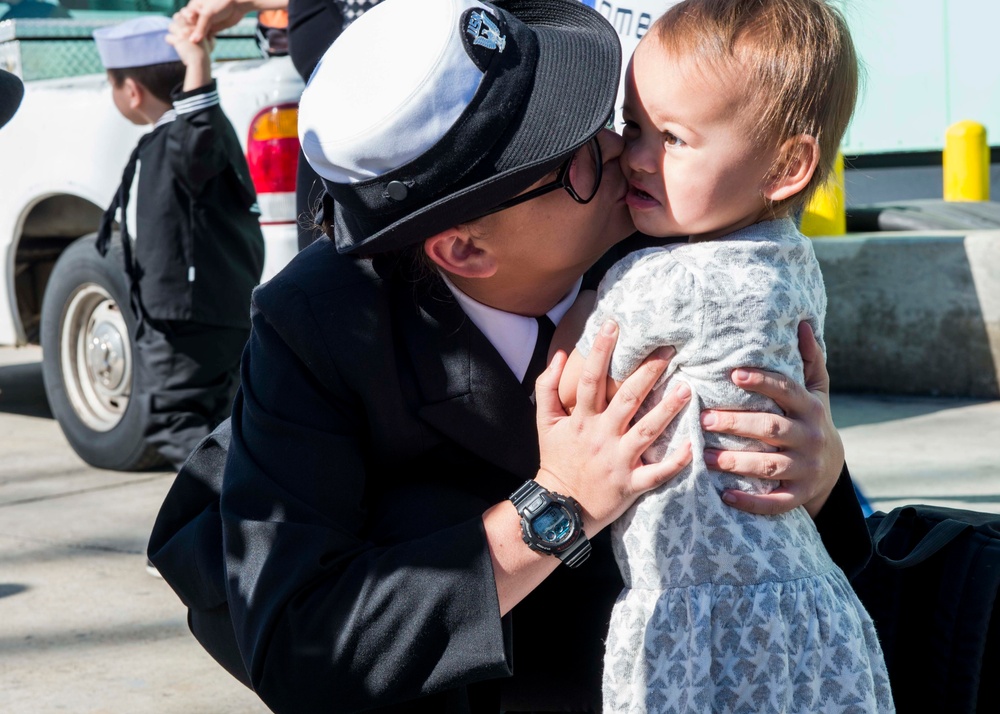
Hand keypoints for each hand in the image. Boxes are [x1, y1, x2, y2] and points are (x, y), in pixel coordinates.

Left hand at [168, 13, 213, 88]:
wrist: (200, 63)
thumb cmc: (206, 54)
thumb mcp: (211, 43)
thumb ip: (209, 36)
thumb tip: (209, 35)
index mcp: (197, 25)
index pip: (187, 14)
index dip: (183, 18)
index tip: (184, 25)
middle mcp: (190, 27)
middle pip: (177, 17)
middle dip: (176, 22)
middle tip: (177, 30)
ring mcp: (183, 33)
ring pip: (171, 26)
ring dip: (172, 32)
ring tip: (176, 38)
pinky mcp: (178, 40)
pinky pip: (168, 37)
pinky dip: (170, 41)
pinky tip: (174, 45)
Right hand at [180, 0, 252, 43]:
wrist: (238, 4)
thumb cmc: (220, 3)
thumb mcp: (208, 15)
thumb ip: (200, 28)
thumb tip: (192, 41)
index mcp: (193, 7)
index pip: (185, 19)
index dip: (184, 28)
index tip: (183, 37)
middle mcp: (198, 15)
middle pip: (191, 27)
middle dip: (191, 35)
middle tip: (189, 45)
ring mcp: (207, 22)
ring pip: (199, 33)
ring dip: (198, 40)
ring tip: (196, 48)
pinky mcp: (214, 28)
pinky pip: (208, 36)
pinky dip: (206, 41)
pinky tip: (204, 48)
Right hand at [534, 320, 691, 533]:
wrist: (559, 507)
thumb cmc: (556, 460)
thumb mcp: (544, 422)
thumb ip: (547, 387)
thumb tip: (560, 355)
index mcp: (581, 419)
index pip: (591, 378)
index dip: (600, 350)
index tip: (613, 324)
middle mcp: (601, 436)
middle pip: (627, 399)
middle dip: (648, 373)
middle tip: (669, 351)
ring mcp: (617, 460)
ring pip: (647, 431)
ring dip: (668, 409)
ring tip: (688, 388)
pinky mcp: (631, 484)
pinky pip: (657, 473)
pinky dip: (676, 461)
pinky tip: (693, 446)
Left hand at [702, 322, 843, 517]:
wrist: (832, 469)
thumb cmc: (811, 420)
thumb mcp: (816, 390)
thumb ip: (808, 359)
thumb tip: (803, 323)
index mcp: (810, 408)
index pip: (787, 390)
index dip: (762, 381)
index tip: (733, 373)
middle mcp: (811, 437)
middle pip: (772, 428)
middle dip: (737, 424)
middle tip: (703, 420)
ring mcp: (806, 469)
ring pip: (770, 466)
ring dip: (736, 462)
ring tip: (705, 456)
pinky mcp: (800, 495)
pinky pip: (776, 502)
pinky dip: (751, 501)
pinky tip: (725, 496)